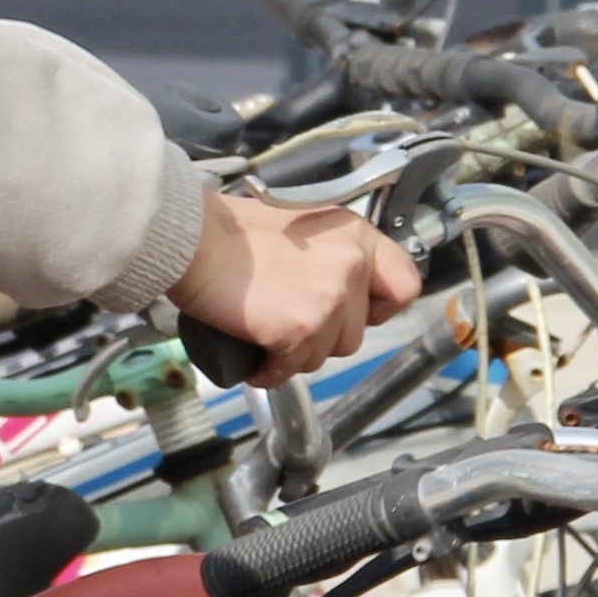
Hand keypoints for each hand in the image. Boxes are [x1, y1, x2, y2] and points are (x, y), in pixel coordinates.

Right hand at [173, 193, 420, 380]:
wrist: (192, 238)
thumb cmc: (230, 231)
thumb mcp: (301, 227)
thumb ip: (331, 256)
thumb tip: (338, 291)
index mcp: (355, 235)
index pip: (404, 285)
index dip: (380, 308)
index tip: (354, 312)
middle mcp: (352, 265)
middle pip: (358, 332)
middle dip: (323, 337)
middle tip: (289, 321)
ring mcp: (329, 298)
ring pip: (325, 355)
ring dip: (295, 353)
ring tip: (265, 332)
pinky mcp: (301, 328)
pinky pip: (290, 369)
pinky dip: (269, 369)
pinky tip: (252, 353)